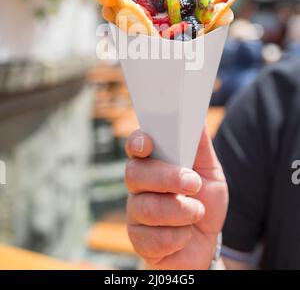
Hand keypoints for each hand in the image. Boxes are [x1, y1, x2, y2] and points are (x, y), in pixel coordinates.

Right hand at [125, 128, 227, 269]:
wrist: (207, 242)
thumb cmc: (204, 201)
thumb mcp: (210, 171)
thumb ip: (201, 146)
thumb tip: (198, 119)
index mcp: (153, 162)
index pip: (135, 146)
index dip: (137, 142)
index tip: (148, 145)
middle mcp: (138, 185)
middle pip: (135, 174)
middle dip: (167, 178)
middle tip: (194, 183)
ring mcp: (135, 212)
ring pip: (146, 207)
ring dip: (180, 211)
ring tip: (197, 212)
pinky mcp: (138, 240)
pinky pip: (152, 239)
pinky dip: (178, 237)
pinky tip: (185, 234)